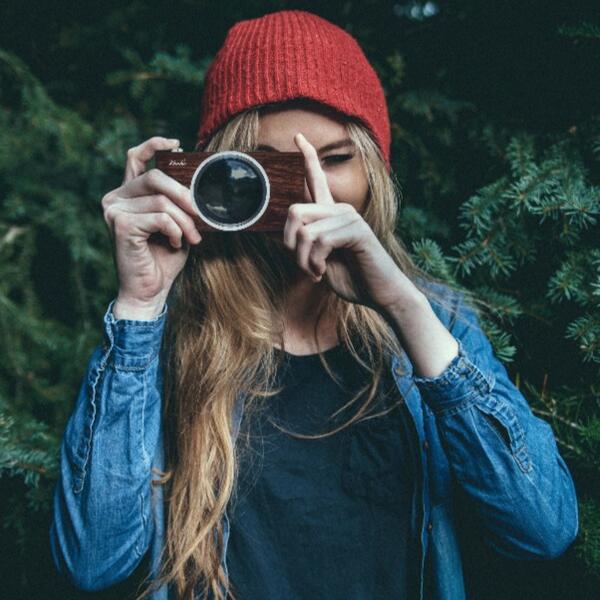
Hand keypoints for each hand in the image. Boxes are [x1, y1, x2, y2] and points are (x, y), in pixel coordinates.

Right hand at [101, 136, 202, 314]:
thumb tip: (198, 185)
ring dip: (185, 221)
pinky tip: (175, 243)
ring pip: (162, 201)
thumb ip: (177, 203)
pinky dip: (175, 230)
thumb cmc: (163, 258)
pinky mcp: (120, 225)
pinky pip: (160, 217)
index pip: (135, 157)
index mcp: (127, 194)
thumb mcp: (176, 224)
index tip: (177, 144)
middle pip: (155, 178)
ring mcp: (114, 211)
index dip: (154, 145)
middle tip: (201, 213)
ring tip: (192, 237)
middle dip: (184, 195)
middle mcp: (115, 198)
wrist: (150, 290)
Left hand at [282, 132, 409, 314]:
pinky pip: (319, 241)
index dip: (308, 157)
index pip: (316, 179)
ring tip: (317, 273)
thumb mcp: (319, 261)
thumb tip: (280, 237)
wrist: (380, 294)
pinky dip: (314, 263)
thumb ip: (304, 245)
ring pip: (304, 231)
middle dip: (289, 245)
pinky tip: (323, 273)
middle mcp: (340, 209)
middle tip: (304, 266)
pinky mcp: (357, 230)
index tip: (298, 136)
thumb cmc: (352, 278)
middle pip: (294, 210)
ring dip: (303, 260)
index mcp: (331, 214)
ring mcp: (349, 217)